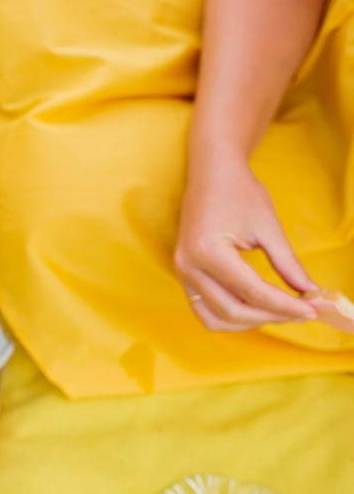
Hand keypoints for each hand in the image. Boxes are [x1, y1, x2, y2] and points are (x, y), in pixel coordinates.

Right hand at [175, 153, 321, 329]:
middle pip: (234, 310)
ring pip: (216, 318)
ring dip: (249, 322)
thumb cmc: (239, 191)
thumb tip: (309, 292)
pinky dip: (230, 316)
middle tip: (301, 312)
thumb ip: (288, 264)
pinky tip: (254, 307)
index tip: (312, 310)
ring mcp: (182, 271)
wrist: (211, 172)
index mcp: (208, 251)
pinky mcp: (184, 273)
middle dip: (272, 316)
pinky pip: (204, 309)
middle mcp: (189, 266)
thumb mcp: (268, 226)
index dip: (286, 305)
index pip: (253, 292)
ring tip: (277, 312)